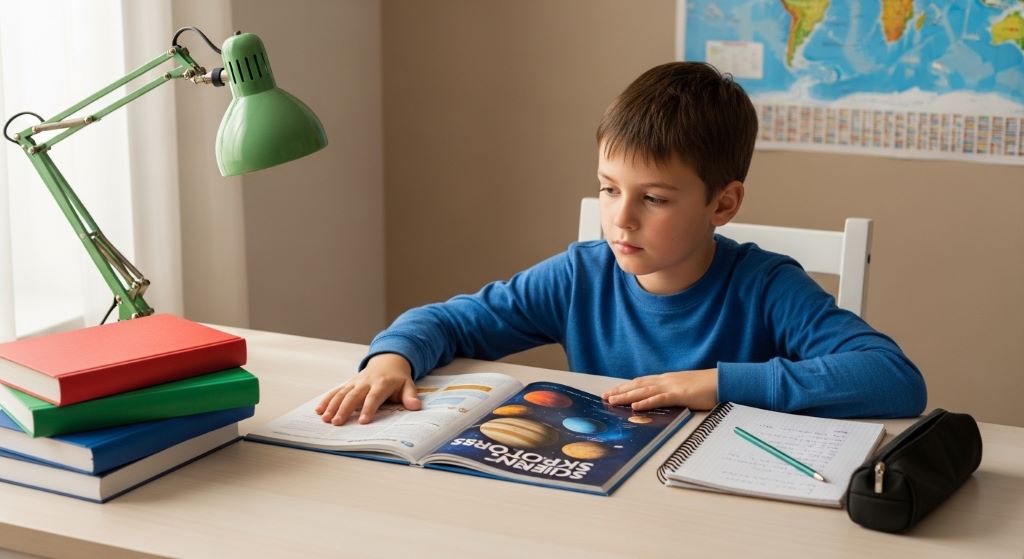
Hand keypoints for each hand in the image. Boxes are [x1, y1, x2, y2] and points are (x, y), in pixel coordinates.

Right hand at [314, 353, 421, 424]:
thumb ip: (410, 396)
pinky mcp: (349, 384)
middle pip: (353, 396)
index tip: (363, 421)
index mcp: (382, 383)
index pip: (374, 397)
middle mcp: (366, 382)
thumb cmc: (398, 378)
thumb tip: (416, 406)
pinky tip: (319, 410)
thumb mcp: (408, 385)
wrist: (388, 361)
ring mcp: (355, 382)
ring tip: (326, 419)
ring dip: (332, 406)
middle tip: (337, 423)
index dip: (368, 408)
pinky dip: (327, 400)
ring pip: (342, 394)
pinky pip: (336, 391)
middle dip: (344, 409)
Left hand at [601, 369, 717, 410]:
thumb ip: (671, 393)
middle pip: (638, 385)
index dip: (625, 387)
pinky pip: (660, 398)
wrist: (724, 381)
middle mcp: (666, 380)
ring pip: (644, 391)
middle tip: (604, 397)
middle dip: (620, 391)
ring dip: (627, 396)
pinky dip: (646, 402)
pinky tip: (636, 406)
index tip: (611, 391)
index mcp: (666, 379)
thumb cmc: (706, 387)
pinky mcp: (680, 394)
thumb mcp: (684, 389)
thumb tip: (660, 400)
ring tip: (612, 401)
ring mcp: (672, 386)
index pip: (641, 382)